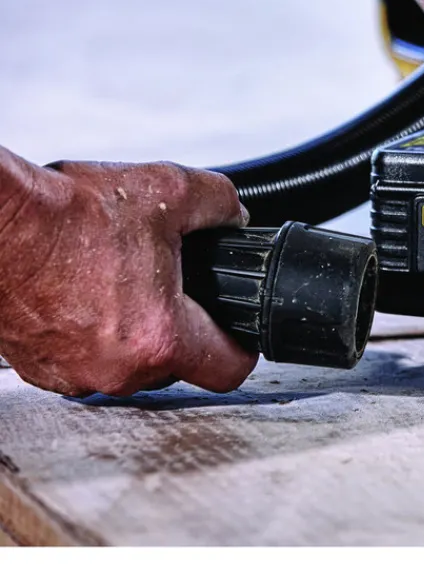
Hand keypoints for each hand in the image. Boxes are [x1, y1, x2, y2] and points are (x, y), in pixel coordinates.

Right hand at [0, 159, 258, 396]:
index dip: (241, 346)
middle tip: (167, 282)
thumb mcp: (169, 191)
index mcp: (159, 338)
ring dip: (134, 328)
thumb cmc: (63, 215)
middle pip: (177, 362)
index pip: (228, 370)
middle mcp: (116, 370)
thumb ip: (220, 205)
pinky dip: (92, 331)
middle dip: (180, 323)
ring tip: (120, 281)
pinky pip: (85, 357)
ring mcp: (73, 374)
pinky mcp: (39, 367)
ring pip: (130, 361)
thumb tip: (234, 217)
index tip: (236, 329)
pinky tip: (86, 291)